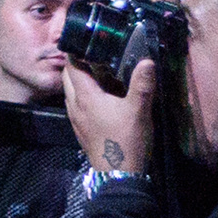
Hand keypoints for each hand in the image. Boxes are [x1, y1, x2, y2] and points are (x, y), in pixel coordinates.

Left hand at [60, 53, 155, 179]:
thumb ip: (142, 85)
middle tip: (97, 56)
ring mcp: (75, 118)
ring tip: (102, 74)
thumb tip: (148, 61)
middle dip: (78, 64)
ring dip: (81, 81)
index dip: (77, 52)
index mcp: (84, 96)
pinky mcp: (80, 129)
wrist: (119, 176)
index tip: (88, 41)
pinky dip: (85, 96)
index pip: (72, 66)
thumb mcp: (139, 111)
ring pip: (72, 92)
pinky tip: (103, 98)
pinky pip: (77, 105)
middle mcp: (74, 105)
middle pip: (69, 77)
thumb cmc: (126, 140)